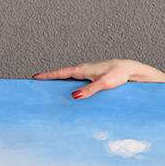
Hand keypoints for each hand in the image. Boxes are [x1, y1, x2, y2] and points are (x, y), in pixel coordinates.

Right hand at [32, 59, 164, 98]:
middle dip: (48, 79)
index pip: (60, 73)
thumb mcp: (103, 83)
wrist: (129, 69)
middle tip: (35, 84)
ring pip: (68, 78)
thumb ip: (89, 90)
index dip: (47, 76)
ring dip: (57, 82)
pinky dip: (68, 85)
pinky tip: (67, 92)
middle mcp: (82, 70)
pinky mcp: (91, 77)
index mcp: (82, 70)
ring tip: (47, 89)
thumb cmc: (118, 74)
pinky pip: (75, 81)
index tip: (34, 78)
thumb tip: (74, 96)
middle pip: (61, 75)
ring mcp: (86, 73)